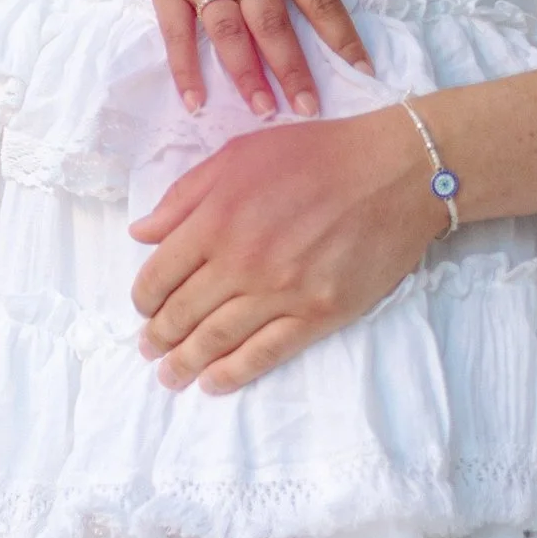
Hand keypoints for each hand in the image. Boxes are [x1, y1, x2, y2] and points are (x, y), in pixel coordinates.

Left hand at [131, 107, 438, 388]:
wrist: (394, 172)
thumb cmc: (318, 154)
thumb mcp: (240, 155)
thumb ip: (186, 195)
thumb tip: (142, 233)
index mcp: (217, 217)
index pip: (160, 273)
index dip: (144, 298)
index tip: (144, 308)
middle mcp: (243, 259)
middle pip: (183, 313)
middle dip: (158, 337)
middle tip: (149, 350)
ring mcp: (281, 290)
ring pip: (217, 339)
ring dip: (186, 363)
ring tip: (171, 376)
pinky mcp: (318, 313)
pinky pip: (265, 352)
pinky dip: (233, 373)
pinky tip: (214, 383)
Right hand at [138, 0, 370, 117]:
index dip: (342, 37)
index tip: (362, 72)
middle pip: (273, 23)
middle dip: (293, 69)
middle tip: (309, 110)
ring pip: (227, 32)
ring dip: (245, 75)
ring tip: (263, 110)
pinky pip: (175, 31)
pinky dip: (183, 68)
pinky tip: (196, 101)